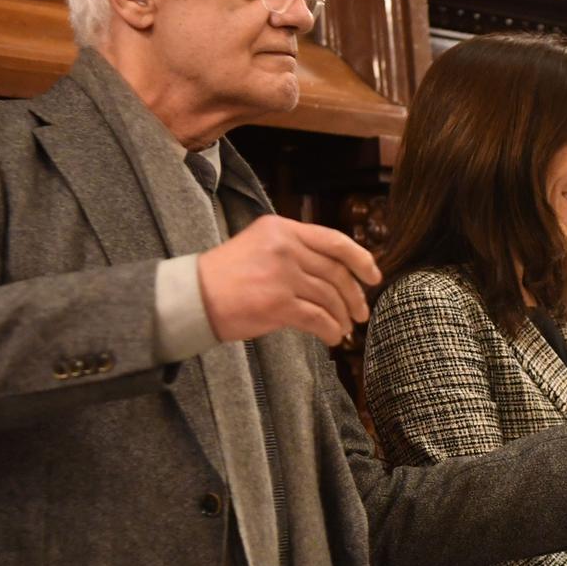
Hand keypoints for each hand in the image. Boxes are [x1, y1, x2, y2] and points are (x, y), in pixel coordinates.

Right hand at [197, 215, 381, 345]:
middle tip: (360, 312)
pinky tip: (331, 338)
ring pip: (330, 297)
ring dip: (342, 316)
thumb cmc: (225, 276)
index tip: (373, 276)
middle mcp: (285, 247)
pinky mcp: (278, 304)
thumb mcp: (260, 246)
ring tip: (345, 329)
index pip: (334, 240)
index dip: (360, 259)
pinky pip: (317, 318)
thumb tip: (334, 273)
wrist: (193, 297)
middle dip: (354, 295)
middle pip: (336, 271)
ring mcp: (282, 275)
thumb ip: (294, 251)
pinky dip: (330, 330)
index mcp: (281, 228)